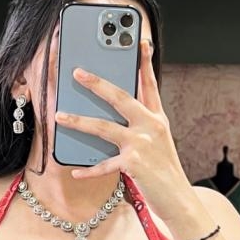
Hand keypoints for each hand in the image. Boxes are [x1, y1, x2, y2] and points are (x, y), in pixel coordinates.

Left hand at [53, 39, 189, 223]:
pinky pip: (104, 164)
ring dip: (79, 121)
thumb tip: (110, 116)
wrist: (179, 199)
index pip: (150, 84)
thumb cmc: (164, 171)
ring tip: (60, 116)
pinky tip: (75, 171)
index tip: (140, 41)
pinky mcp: (134, 163)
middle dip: (97, 83)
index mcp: (157, 118)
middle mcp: (151, 126)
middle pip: (120, 97)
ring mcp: (142, 144)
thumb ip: (139, 126)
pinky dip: (88, 169)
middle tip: (78, 72)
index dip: (145, 62)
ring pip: (104, 127)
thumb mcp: (157, 142)